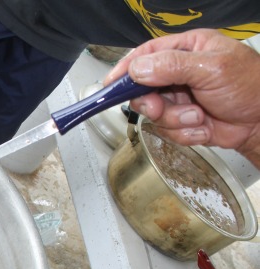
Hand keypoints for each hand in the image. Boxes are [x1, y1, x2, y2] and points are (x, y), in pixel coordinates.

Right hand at [106, 29, 259, 166]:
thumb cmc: (250, 85)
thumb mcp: (211, 67)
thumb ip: (171, 66)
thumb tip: (137, 69)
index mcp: (186, 49)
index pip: (146, 55)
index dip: (125, 70)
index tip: (110, 85)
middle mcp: (179, 72)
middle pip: (142, 88)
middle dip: (151, 103)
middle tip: (158, 107)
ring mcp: (179, 98)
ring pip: (153, 113)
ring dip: (175, 119)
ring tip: (198, 116)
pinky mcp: (182, 121)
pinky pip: (166, 131)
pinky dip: (185, 133)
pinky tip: (203, 126)